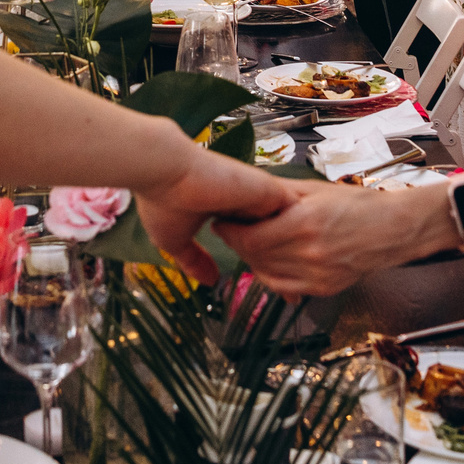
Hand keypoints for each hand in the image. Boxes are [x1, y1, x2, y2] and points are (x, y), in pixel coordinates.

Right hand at [132, 145, 296, 284]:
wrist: (163, 171)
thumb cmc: (162, 201)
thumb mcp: (175, 240)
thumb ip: (194, 260)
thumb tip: (209, 282)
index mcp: (226, 208)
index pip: (252, 234)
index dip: (258, 259)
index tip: (263, 282)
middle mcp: (244, 199)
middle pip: (274, 233)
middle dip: (281, 262)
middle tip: (288, 292)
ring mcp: (257, 194)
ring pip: (289, 226)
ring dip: (292, 251)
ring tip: (296, 279)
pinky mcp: (269, 190)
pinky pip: (297, 216)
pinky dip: (299, 235)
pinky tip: (300, 260)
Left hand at [213, 177, 460, 294]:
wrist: (396, 229)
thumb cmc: (360, 205)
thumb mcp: (316, 190)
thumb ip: (279, 194)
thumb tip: (248, 192)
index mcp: (305, 224)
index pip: (251, 238)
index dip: (230, 231)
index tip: (222, 220)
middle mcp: (310, 254)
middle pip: (255, 257)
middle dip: (237, 243)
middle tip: (231, 229)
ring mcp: (318, 275)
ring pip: (266, 275)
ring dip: (252, 260)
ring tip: (251, 243)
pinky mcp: (324, 289)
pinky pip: (285, 288)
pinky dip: (271, 276)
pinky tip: (270, 261)